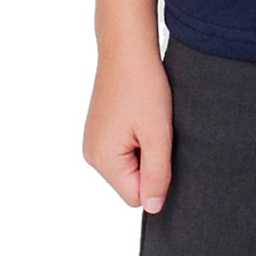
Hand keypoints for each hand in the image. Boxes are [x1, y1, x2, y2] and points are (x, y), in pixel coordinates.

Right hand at [83, 48, 173, 212]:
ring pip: (129, 164)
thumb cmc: (143, 85)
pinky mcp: (101, 128)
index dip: (157, 176)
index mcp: (103, 160)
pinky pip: (124, 148)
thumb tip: (153, 208)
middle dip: (150, 162)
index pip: (136, 196)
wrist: (128, 47)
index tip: (163, 146)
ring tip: (149, 119)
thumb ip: (156, 174)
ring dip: (145, 147)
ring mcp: (94, 140)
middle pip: (131, 182)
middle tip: (157, 129)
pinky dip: (137, 136)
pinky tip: (142, 113)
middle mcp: (93, 154)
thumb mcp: (157, 133)